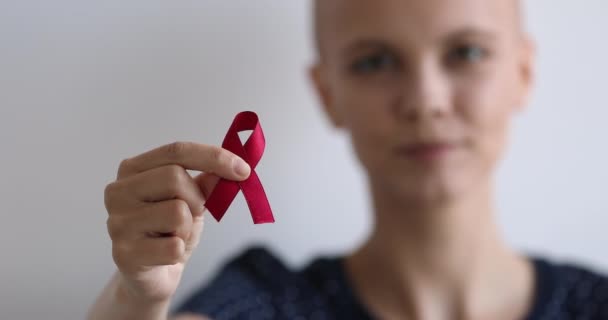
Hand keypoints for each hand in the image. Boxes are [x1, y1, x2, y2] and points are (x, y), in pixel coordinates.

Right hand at [103, 142, 250, 302]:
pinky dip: (180, 252)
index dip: (213, 157)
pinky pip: (173, 246)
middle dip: (196, 198)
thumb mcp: (191, 200)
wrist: (152, 276)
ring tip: (174, 236)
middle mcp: (118, 192)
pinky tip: (166, 254)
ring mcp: (117, 222)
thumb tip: (234, 166)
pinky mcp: (123, 254)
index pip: (176, 151)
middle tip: (192, 214)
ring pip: (176, 212)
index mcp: (132, 170)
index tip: (243, 169)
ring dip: (187, 228)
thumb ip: (207, 181)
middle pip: (174, 178)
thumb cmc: (169, 231)